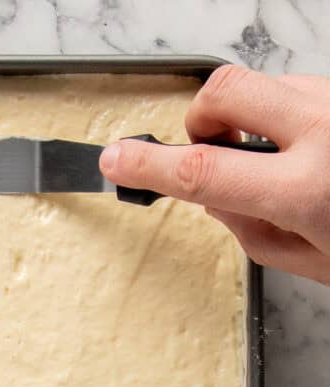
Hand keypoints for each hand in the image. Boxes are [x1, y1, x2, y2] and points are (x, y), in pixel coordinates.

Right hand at [99, 65, 329, 283]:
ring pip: (266, 85)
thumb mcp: (313, 262)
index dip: (149, 164)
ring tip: (277, 162)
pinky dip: (287, 116)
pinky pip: (302, 88)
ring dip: (251, 119)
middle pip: (224, 90)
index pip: (204, 170)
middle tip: (210, 151)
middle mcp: (328, 132)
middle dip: (199, 118)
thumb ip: (252, 230)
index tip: (117, 159)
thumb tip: (215, 195)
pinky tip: (310, 150)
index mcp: (309, 191)